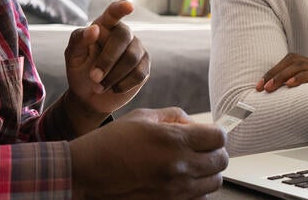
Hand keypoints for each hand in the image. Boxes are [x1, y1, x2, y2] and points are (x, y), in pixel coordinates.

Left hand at [65, 0, 149, 118]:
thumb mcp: (73, 56)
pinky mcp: (144, 66)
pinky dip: (122, 85)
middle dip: (107, 60)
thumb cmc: (80, 70)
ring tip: (99, 86)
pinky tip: (112, 88)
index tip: (129, 6)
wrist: (90, 95)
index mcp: (104, 26)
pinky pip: (138, 74)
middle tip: (93, 77)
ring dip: (112, 76)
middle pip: (123, 37)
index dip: (121, 8)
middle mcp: (124, 33)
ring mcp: (137, 49)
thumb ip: (79, 40)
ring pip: (131, 58)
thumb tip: (95, 29)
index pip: (113, 13)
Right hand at [69, 108, 227, 198]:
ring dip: (207, 172)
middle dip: (215, 152)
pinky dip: (197, 191)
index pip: (219, 137)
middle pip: (221, 161)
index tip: (208, 134)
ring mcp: (176, 191)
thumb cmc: (110, 144)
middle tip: (202, 149)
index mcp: (174, 141)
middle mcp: (180, 167)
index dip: (216, 133)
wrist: (86, 174)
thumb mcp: (142, 117)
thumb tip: (193, 124)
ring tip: (191, 166)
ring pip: (214, 183)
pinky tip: (183, 182)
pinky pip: (199, 199)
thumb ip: (173, 116)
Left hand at [256, 53, 307, 92]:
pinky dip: (300, 78)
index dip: (272, 71)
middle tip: (261, 88)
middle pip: (291, 61)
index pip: (287, 61)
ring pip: (299, 66)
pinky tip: (290, 84)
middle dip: (273, 74)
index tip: (258, 86)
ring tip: (270, 87)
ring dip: (282, 76)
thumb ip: (299, 87)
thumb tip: (279, 97)